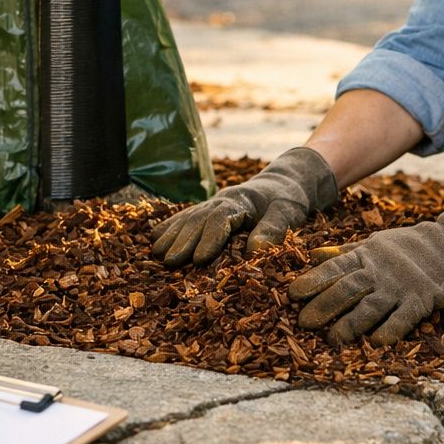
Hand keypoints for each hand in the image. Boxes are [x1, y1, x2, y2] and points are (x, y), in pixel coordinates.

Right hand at [151, 147, 337, 265]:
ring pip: (188, 217)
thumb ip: (274, 229)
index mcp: (241, 200)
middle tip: (169, 261)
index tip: (200, 259)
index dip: (210, 238)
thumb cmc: (288, 199)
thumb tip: (256, 250)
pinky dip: (170, 227)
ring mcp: (213, 203)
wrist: (284, 182)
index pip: (221, 218)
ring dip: (172, 235)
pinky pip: (186, 216)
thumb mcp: (289, 212)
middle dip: (183, 240)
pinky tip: (154, 238)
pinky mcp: (209, 209)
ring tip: (156, 254)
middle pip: (198, 219)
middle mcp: (222, 200)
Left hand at [288, 191, 443, 344]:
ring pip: (370, 307)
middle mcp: (380, 271)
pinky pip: (401, 319)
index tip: (292, 293)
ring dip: (349, 325)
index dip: (312, 281)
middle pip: (347, 289)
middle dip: (323, 306)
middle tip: (303, 322)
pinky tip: (374, 344)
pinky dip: (388, 331)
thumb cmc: (409, 246)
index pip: (334, 268)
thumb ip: (344, 252)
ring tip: (332, 339)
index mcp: (366, 255)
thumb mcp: (374, 242)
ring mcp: (400, 287)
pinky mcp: (420, 301)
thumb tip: (311, 255)